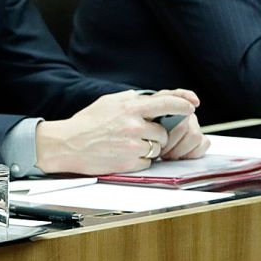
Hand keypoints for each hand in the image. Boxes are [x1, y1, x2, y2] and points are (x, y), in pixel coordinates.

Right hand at [35, 89, 199, 174]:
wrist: (67, 145)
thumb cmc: (86, 123)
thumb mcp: (107, 102)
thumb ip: (130, 98)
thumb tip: (148, 97)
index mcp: (130, 108)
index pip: (166, 102)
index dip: (183, 102)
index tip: (192, 104)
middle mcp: (134, 125)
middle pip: (164, 131)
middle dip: (156, 133)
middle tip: (137, 133)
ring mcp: (134, 145)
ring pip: (157, 147)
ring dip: (148, 147)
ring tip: (126, 144)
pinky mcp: (130, 162)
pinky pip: (148, 161)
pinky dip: (140, 159)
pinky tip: (122, 154)